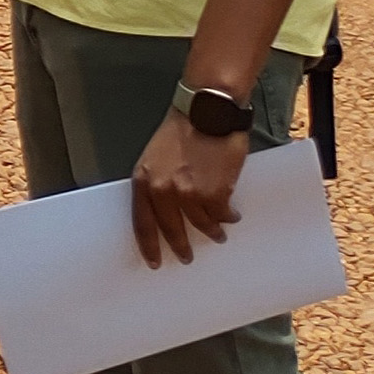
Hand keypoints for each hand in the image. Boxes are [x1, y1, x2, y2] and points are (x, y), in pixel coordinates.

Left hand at [129, 114, 249, 267]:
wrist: (207, 112)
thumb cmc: (182, 129)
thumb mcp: (155, 156)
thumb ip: (157, 182)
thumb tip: (166, 208)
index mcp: (144, 181)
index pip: (142, 223)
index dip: (148, 245)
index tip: (154, 261)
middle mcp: (163, 191)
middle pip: (171, 229)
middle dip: (180, 246)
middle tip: (186, 257)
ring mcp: (189, 194)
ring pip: (201, 224)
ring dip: (211, 232)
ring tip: (217, 234)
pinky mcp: (215, 194)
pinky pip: (221, 215)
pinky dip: (227, 217)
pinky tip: (231, 216)